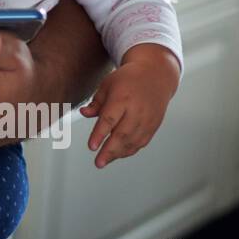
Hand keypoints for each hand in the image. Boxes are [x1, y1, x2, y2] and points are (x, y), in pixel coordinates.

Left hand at [79, 53, 178, 167]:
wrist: (155, 76)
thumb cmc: (128, 79)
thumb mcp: (107, 85)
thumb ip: (96, 102)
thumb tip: (83, 113)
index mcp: (122, 98)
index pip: (109, 119)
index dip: (100, 134)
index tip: (92, 146)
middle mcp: (137, 110)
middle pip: (122, 134)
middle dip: (109, 150)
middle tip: (98, 162)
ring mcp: (147, 119)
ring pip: (133, 141)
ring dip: (118, 153)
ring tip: (105, 161)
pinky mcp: (154, 125)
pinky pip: (141, 142)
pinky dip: (129, 150)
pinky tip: (118, 154)